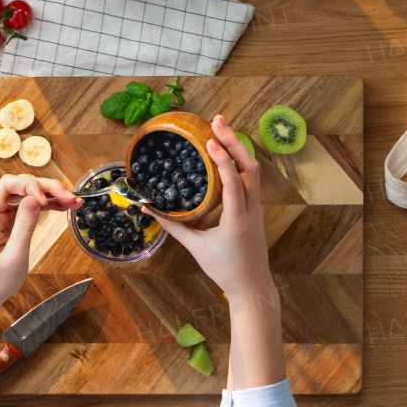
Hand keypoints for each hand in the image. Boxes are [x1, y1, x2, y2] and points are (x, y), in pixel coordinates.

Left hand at [0, 174, 79, 399]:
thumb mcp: (14, 256)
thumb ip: (24, 226)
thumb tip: (34, 200)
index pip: (7, 185)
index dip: (29, 185)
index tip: (46, 199)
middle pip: (21, 187)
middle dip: (47, 188)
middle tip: (71, 197)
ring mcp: (0, 216)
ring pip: (27, 195)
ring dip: (51, 196)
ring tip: (74, 201)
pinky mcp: (8, 223)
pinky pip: (28, 208)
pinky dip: (46, 206)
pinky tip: (63, 206)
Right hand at [154, 114, 272, 299]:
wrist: (252, 285)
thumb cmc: (224, 269)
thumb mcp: (195, 247)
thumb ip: (172, 226)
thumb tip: (147, 209)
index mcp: (238, 220)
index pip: (234, 184)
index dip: (223, 160)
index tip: (209, 142)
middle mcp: (252, 210)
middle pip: (250, 167)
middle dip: (234, 141)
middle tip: (217, 120)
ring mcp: (258, 207)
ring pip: (254, 170)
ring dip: (239, 147)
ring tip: (221, 128)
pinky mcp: (257, 207)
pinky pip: (251, 178)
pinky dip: (240, 160)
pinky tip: (228, 149)